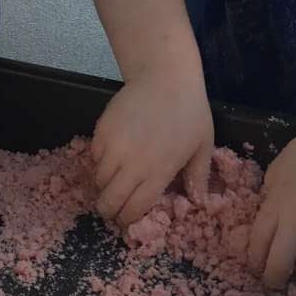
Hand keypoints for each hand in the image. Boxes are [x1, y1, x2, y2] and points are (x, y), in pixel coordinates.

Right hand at [91, 70, 213, 226]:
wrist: (165, 76)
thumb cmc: (189, 111)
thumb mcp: (202, 145)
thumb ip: (198, 176)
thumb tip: (199, 202)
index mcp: (158, 171)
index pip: (133, 209)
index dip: (127, 220)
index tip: (128, 219)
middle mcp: (132, 163)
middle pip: (108, 201)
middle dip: (109, 210)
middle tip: (114, 207)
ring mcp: (113, 146)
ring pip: (98, 181)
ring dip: (105, 185)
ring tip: (116, 179)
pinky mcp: (101, 131)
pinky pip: (93, 158)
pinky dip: (100, 162)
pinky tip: (113, 156)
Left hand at [248, 115, 295, 288]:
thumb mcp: (283, 162)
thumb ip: (272, 186)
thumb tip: (268, 202)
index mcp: (276, 204)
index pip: (257, 243)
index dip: (255, 262)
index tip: (256, 269)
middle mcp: (295, 222)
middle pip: (278, 265)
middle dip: (274, 280)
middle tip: (276, 284)